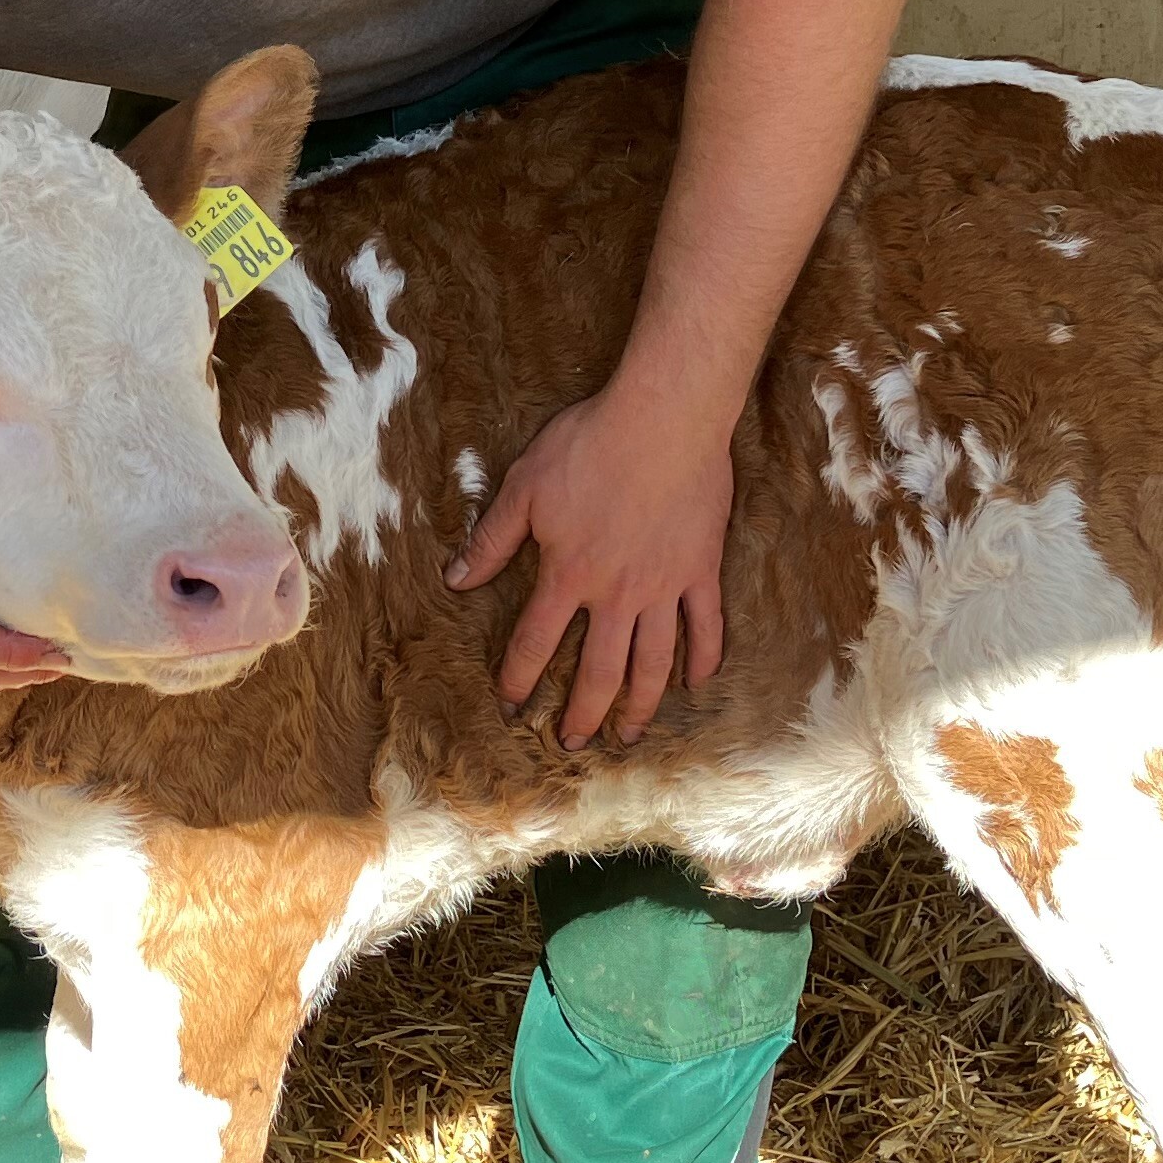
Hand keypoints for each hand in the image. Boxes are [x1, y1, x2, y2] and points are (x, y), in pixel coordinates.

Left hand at [449, 381, 733, 745]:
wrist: (663, 419)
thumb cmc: (589, 445)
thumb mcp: (524, 488)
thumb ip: (491, 539)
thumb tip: (456, 578)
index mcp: (568, 575)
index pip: (536, 641)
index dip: (520, 678)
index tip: (511, 706)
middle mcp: (617, 594)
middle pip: (599, 670)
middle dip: (583, 713)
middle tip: (573, 743)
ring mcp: (665, 586)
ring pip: (653, 662)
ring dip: (640, 704)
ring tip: (630, 735)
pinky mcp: (702, 570)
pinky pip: (707, 626)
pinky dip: (705, 658)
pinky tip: (697, 684)